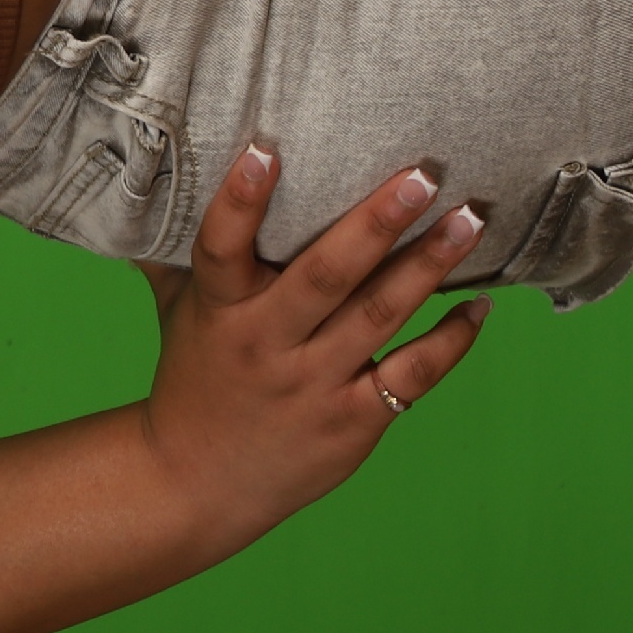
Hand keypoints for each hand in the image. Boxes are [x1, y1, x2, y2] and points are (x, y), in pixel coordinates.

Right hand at [131, 142, 489, 548]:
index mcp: (219, 312)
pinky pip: (411, 376)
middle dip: (376, 223)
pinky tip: (479, 307)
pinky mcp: (352, 422)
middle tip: (423, 175)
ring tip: (469, 220)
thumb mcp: (176, 312)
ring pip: (378, 317)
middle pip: (324, 278)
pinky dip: (450, 341)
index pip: (221, 249)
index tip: (266, 148)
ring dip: (429, 266)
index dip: (240, 200)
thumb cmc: (193, 379)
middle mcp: (266, 346)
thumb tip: (152, 172)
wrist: (197, 483)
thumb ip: (171, 250)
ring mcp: (313, 385)